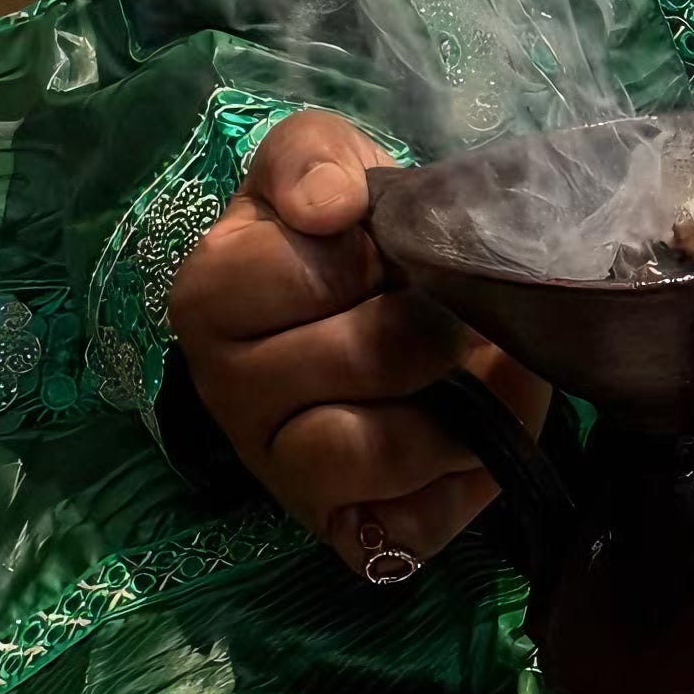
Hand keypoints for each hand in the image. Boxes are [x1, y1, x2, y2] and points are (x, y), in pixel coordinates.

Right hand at [166, 109, 548, 579]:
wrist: (373, 309)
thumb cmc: (341, 234)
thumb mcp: (318, 164)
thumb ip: (311, 156)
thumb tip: (327, 204)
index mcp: (210, 299)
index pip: (314, 271)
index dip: (380, 252)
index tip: (392, 248)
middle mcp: (229, 397)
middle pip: (370, 357)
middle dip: (444, 321)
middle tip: (461, 305)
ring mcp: (283, 477)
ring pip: (387, 450)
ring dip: (467, 400)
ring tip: (483, 364)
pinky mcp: (346, 537)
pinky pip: (415, 525)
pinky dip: (469, 477)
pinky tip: (476, 432)